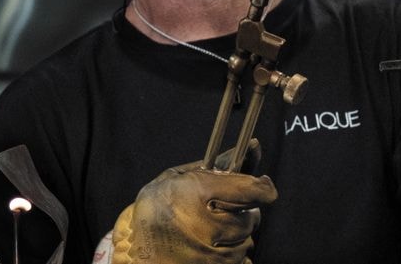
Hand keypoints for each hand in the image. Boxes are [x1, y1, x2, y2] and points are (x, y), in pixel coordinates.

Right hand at [111, 141, 276, 263]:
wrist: (135, 252)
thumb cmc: (156, 209)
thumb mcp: (179, 177)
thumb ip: (218, 164)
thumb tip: (253, 147)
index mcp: (200, 193)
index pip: (252, 190)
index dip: (263, 187)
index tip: (264, 186)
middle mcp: (208, 225)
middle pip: (251, 218)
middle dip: (244, 213)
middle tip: (224, 211)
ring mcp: (211, 254)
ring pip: (246, 241)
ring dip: (237, 235)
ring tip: (213, 231)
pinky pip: (240, 261)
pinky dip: (231, 255)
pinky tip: (212, 248)